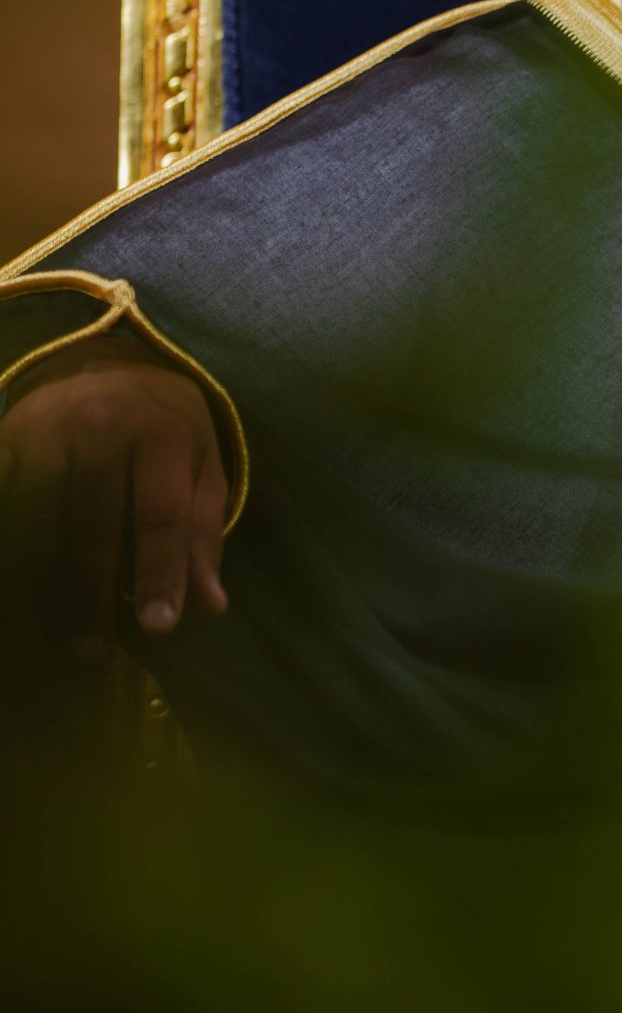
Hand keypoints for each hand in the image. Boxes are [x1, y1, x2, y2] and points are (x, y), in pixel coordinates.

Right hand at [0, 346, 228, 650]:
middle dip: (96, 595)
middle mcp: (101, 428)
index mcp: (161, 432)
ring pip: (41, 524)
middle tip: (95, 651)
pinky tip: (25, 587)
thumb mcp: (202, 466)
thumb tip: (210, 606)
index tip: (158, 628)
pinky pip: (8, 505)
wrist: (104, 360)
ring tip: (59, 633)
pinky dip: (17, 548)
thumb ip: (204, 534)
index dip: (160, 575)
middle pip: (94, 528)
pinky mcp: (7, 442)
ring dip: (47, 585)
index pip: (161, 516)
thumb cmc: (165, 426)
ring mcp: (46, 433)